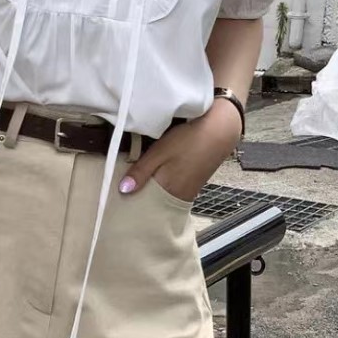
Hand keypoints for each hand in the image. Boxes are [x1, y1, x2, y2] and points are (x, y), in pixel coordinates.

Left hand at [119, 100, 242, 203]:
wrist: (222, 130)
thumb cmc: (189, 138)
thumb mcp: (160, 151)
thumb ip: (141, 171)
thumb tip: (122, 190)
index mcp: (168, 191)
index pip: (144, 207)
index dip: (130, 206)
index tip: (116, 204)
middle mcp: (178, 197)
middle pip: (153, 206)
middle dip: (139, 203)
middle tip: (121, 198)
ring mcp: (187, 193)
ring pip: (162, 199)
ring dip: (150, 196)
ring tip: (135, 190)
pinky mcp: (192, 186)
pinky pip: (172, 193)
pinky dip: (162, 190)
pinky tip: (154, 182)